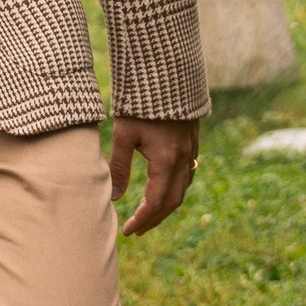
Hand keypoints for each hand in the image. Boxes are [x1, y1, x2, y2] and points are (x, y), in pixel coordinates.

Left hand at [110, 113, 200, 235]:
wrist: (166, 73)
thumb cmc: (140, 103)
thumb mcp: (123, 134)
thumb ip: (118, 167)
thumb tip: (113, 198)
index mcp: (166, 161)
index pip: (155, 203)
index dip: (142, 220)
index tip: (128, 231)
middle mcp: (183, 159)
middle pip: (172, 202)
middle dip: (154, 219)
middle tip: (136, 229)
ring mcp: (191, 150)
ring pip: (183, 189)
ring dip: (166, 206)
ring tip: (148, 214)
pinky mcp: (192, 142)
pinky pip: (188, 174)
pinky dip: (175, 188)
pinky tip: (164, 188)